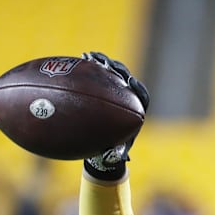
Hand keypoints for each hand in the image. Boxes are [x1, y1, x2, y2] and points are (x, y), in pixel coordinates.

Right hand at [81, 51, 148, 179]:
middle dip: (117, 70)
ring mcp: (111, 93)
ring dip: (100, 64)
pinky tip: (73, 63)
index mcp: (135, 112)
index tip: (131, 83)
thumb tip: (120, 158)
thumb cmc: (110, 152)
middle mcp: (126, 100)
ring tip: (89, 56)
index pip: (142, 97)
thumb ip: (117, 155)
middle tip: (108, 64)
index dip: (138, 89)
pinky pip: (91, 79)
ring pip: (108, 75)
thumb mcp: (114, 155)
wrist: (99, 147)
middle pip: (125, 80)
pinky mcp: (97, 91)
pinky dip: (84, 71)